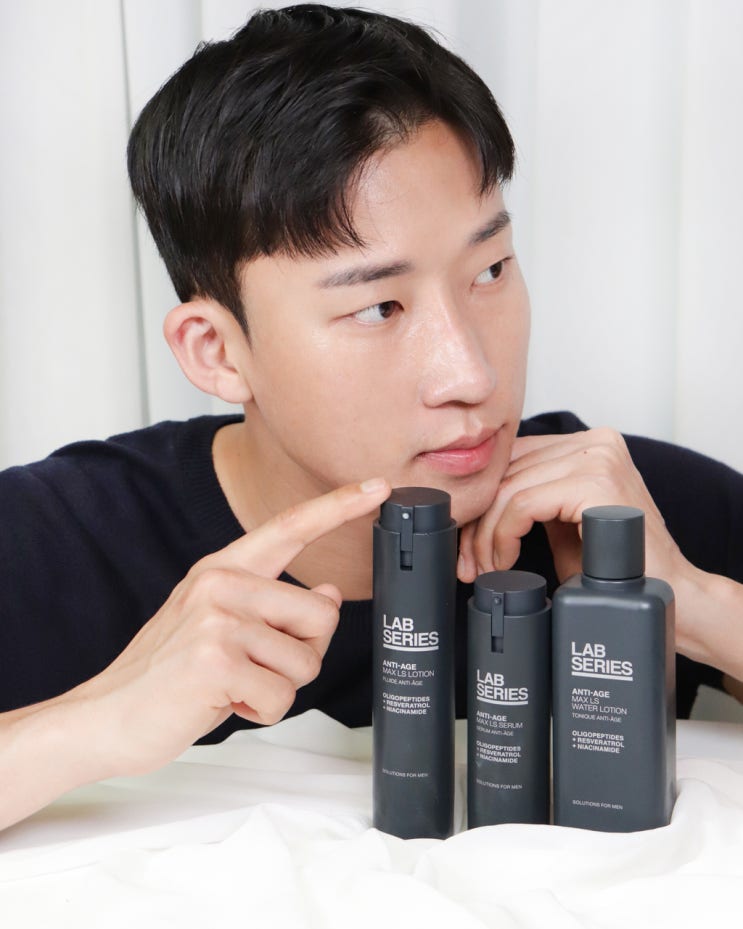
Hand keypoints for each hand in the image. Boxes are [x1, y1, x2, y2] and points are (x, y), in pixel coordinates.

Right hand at [70, 477, 389, 776]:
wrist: (109, 716)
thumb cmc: (171, 675)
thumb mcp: (220, 627)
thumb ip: (274, 607)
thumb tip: (332, 594)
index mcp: (223, 569)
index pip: (290, 527)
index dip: (339, 505)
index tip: (379, 486)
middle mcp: (221, 584)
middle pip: (322, 615)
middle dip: (303, 654)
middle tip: (256, 667)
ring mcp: (217, 619)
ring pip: (306, 661)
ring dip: (279, 689)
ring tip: (234, 686)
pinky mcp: (216, 660)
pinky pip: (283, 696)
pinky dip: (263, 712)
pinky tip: (225, 703)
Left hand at [458, 428, 684, 587]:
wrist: (669, 596)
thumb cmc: (616, 567)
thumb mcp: (562, 521)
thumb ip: (531, 499)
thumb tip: (474, 503)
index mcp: (587, 444)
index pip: (512, 459)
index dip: (481, 500)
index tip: (464, 542)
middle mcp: (594, 441)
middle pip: (506, 471)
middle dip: (476, 522)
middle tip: (466, 564)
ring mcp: (598, 457)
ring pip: (508, 489)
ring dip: (486, 535)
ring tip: (486, 569)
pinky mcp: (596, 482)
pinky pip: (523, 504)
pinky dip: (504, 536)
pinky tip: (506, 561)